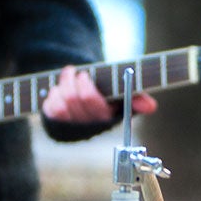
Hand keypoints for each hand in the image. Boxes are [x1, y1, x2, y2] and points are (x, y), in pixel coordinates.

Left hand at [40, 66, 156, 122]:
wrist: (86, 99)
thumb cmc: (108, 95)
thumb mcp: (123, 94)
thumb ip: (137, 98)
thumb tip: (151, 106)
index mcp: (108, 120)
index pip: (92, 103)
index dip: (85, 87)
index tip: (85, 75)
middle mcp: (91, 128)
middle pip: (74, 98)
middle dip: (74, 80)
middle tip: (78, 73)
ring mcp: (73, 128)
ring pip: (62, 100)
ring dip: (64, 83)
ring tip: (70, 75)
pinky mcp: (56, 126)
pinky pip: (50, 107)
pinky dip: (53, 93)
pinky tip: (59, 89)